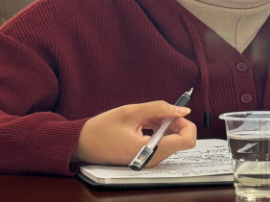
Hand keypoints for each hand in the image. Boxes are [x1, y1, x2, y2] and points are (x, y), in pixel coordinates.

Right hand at [73, 101, 196, 166]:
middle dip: (174, 122)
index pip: (187, 140)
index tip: (173, 113)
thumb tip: (181, 109)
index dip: (185, 123)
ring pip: (172, 141)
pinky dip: (158, 131)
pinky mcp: (145, 158)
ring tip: (147, 118)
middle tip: (158, 112)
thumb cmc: (101, 129)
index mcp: (150, 150)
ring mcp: (150, 160)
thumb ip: (158, 108)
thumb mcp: (130, 112)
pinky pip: (162, 144)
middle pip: (181, 140)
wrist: (82, 144)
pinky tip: (144, 124)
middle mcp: (153, 159)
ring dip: (165, 126)